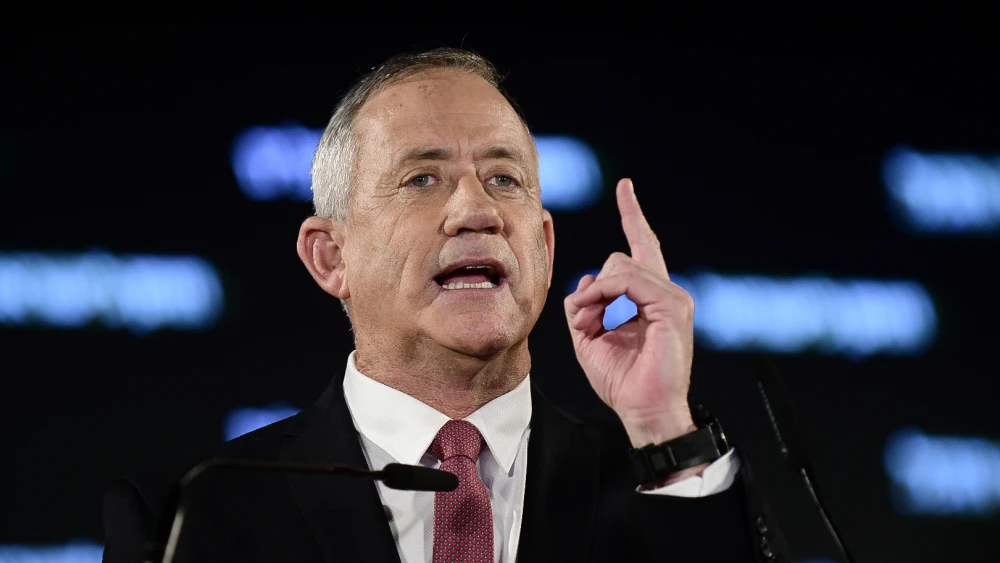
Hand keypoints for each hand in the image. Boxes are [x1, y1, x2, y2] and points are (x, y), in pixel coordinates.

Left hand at [564, 179, 697, 450]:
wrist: (644, 411)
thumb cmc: (622, 381)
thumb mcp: (590, 338)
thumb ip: (585, 306)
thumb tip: (585, 282)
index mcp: (651, 297)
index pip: (642, 246)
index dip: (633, 214)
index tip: (625, 187)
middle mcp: (666, 292)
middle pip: (621, 257)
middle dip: (593, 285)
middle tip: (583, 319)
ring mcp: (673, 298)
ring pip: (620, 266)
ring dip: (594, 293)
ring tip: (588, 323)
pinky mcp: (672, 307)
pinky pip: (628, 280)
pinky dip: (604, 293)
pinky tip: (595, 312)